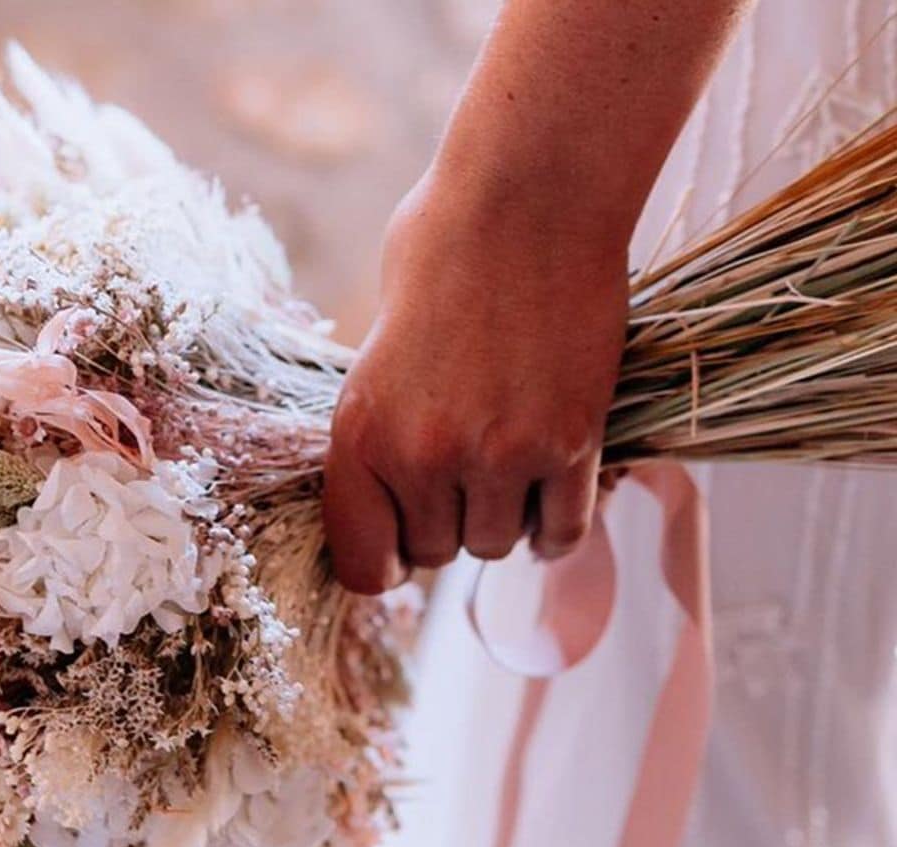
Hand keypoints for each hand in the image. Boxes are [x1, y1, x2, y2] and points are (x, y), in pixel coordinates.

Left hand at [324, 168, 628, 593]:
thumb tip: (399, 496)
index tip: (402, 545)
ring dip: (502, 517)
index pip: (362, 566)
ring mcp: (501, 454)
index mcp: (360, 434)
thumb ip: (383, 434)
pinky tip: (549, 493)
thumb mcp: (376, 352)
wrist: (527, 195)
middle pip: (438, 554)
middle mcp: (424, 456)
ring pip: (497, 544)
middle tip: (463, 474)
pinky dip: (555, 525)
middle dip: (447, 523)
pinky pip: (563, 532)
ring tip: (507, 462)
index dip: (384, 563)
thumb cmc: (441, 255)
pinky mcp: (571, 443)